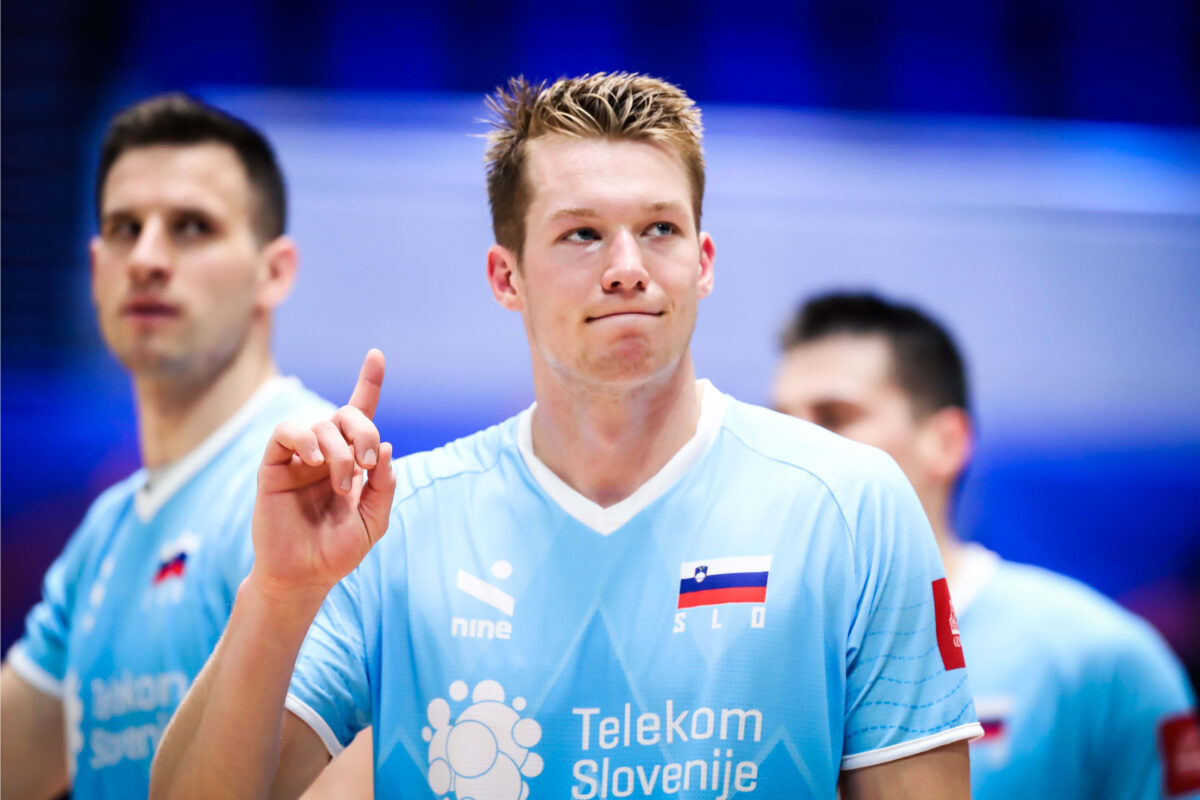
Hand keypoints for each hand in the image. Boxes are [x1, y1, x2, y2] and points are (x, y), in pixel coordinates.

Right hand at [250, 349, 396, 599]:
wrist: (304, 576)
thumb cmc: (338, 550)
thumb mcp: (374, 520)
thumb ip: (384, 485)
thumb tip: (383, 447)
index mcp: (352, 460)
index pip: (360, 412)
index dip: (368, 382)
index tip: (376, 354)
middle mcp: (325, 452)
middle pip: (346, 415)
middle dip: (364, 429)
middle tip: (366, 462)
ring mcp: (299, 458)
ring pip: (320, 425)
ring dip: (338, 450)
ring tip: (341, 483)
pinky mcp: (273, 466)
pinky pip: (285, 434)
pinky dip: (303, 439)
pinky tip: (314, 461)